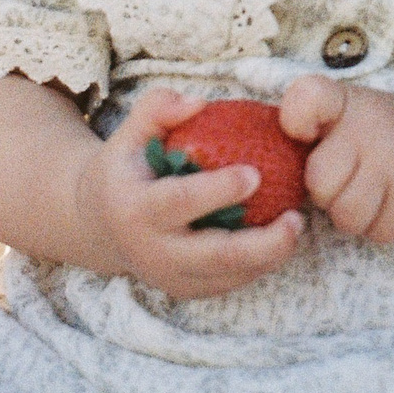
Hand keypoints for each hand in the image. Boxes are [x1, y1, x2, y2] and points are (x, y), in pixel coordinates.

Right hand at [72, 88, 301, 299]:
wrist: (97, 225)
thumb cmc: (123, 170)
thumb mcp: (127, 133)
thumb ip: (157, 108)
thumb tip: (198, 102)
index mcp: (134, 208)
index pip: (179, 202)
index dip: (217, 191)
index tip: (255, 174)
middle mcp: (150, 249)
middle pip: (212, 254)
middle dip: (259, 242)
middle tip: (295, 218)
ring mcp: (168, 276)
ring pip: (226, 276)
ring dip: (268, 256)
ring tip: (296, 226)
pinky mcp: (184, 289)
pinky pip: (227, 284)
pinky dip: (257, 266)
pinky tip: (281, 241)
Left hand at [278, 75, 393, 243]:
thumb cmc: (382, 134)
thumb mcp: (348, 113)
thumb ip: (310, 127)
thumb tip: (262, 168)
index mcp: (346, 100)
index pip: (305, 99)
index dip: (295, 121)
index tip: (305, 134)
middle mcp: (373, 125)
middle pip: (320, 183)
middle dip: (327, 193)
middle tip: (347, 179)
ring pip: (347, 216)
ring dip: (353, 216)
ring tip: (370, 194)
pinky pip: (378, 233)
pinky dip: (381, 227)